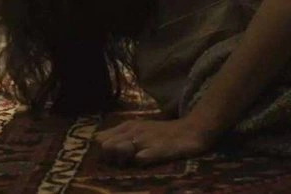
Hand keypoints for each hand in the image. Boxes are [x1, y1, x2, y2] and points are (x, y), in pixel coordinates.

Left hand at [94, 117, 217, 166]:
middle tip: (124, 163)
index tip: (113, 159)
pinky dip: (140, 160)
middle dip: (110, 158)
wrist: (193, 130)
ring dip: (121, 159)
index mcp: (129, 127)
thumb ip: (119, 134)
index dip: (104, 152)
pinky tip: (144, 161)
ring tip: (132, 163)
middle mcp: (134, 132)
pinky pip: (142, 157)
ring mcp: (147, 140)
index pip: (101, 140)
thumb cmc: (164, 133)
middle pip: (106, 147)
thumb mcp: (139, 129)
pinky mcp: (160, 149)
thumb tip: (97, 139)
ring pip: (119, 150)